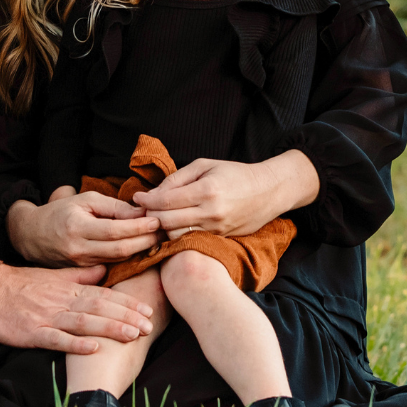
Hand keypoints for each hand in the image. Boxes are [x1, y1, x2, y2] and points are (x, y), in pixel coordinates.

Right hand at [0, 263, 154, 353]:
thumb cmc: (21, 284)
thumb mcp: (53, 275)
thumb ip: (79, 275)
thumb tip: (105, 271)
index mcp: (68, 289)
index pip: (104, 294)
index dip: (127, 302)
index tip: (148, 309)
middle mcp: (62, 302)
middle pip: (99, 308)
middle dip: (126, 316)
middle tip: (150, 324)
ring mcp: (48, 317)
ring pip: (84, 322)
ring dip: (109, 328)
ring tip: (132, 334)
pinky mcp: (33, 332)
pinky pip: (56, 339)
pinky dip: (75, 344)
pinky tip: (93, 349)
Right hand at [6, 187, 161, 265]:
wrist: (31, 236)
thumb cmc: (61, 212)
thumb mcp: (84, 201)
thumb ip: (112, 207)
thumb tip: (140, 212)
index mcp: (77, 227)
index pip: (115, 230)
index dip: (139, 226)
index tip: (158, 220)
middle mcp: (78, 249)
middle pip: (120, 249)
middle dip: (146, 241)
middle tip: (166, 233)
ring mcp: (80, 265)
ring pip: (118, 261)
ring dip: (141, 252)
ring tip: (160, 241)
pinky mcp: (82, 274)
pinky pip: (111, 267)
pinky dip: (128, 259)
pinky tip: (143, 253)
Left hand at [133, 149, 319, 238]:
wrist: (269, 191)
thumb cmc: (234, 173)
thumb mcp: (204, 166)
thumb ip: (177, 179)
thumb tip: (153, 193)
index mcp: (206, 190)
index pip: (166, 201)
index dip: (147, 200)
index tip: (137, 197)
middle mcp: (211, 213)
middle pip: (167, 222)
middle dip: (150, 216)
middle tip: (143, 210)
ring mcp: (217, 229)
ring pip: (177, 235)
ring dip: (162, 228)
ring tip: (156, 218)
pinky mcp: (221, 239)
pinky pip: (192, 240)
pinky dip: (178, 235)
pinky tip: (173, 227)